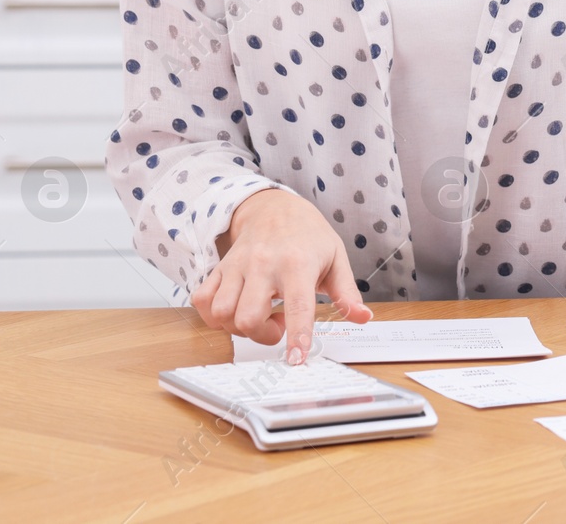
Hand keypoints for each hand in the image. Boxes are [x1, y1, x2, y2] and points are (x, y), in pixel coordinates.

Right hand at [189, 188, 371, 364]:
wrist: (274, 207)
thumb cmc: (308, 236)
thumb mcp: (336, 258)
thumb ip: (347, 293)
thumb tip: (363, 318)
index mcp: (297, 263)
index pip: (297, 306)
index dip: (296, 335)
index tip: (296, 359)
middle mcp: (263, 265)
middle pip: (248, 317)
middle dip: (262, 335)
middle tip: (278, 324)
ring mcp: (237, 266)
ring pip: (222, 313)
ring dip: (238, 327)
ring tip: (259, 314)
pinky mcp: (219, 268)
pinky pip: (202, 300)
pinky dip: (213, 316)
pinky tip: (235, 310)